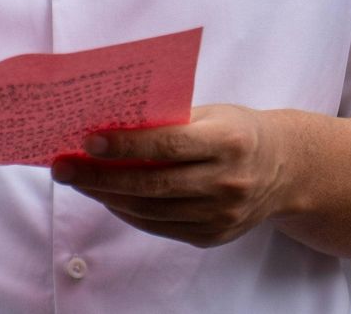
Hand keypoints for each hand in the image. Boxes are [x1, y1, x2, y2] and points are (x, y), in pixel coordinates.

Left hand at [51, 105, 293, 248]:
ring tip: (79, 181)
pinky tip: (108, 197)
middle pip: (151, 184)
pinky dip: (129, 212)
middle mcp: (226, 182)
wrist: (286, 169)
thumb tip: (111, 125)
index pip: (167, 145)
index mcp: (227, 141)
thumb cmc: (237, 131)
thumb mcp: (212, 114)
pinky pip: (160, 227)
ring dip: (108, 196)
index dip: (125, 145)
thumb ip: (169, 121)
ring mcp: (221, 214)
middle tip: (63, 168)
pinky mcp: (213, 236)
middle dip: (100, 177)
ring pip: (151, 210)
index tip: (87, 141)